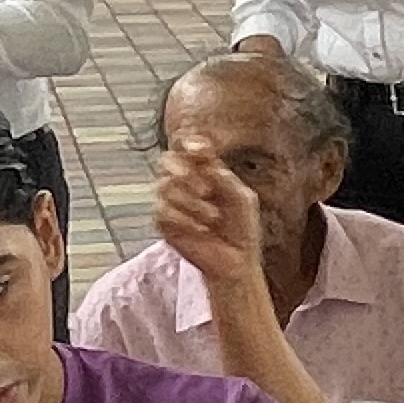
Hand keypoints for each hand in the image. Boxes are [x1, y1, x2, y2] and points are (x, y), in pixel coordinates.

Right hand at [149, 145, 268, 297]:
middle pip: (167, 161)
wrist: (235, 259)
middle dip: (185, 173)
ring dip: (192, 203)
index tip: (200, 150)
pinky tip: (201, 230)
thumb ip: (223, 178)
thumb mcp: (241, 198)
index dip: (188, 143)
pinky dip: (184, 220)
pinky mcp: (162, 222)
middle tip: (206, 190)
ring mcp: (170, 201)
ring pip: (164, 187)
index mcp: (204, 171)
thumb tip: (205, 160)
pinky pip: (162, 211)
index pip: (187, 148)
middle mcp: (183, 182)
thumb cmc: (241, 228)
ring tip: (213, 219)